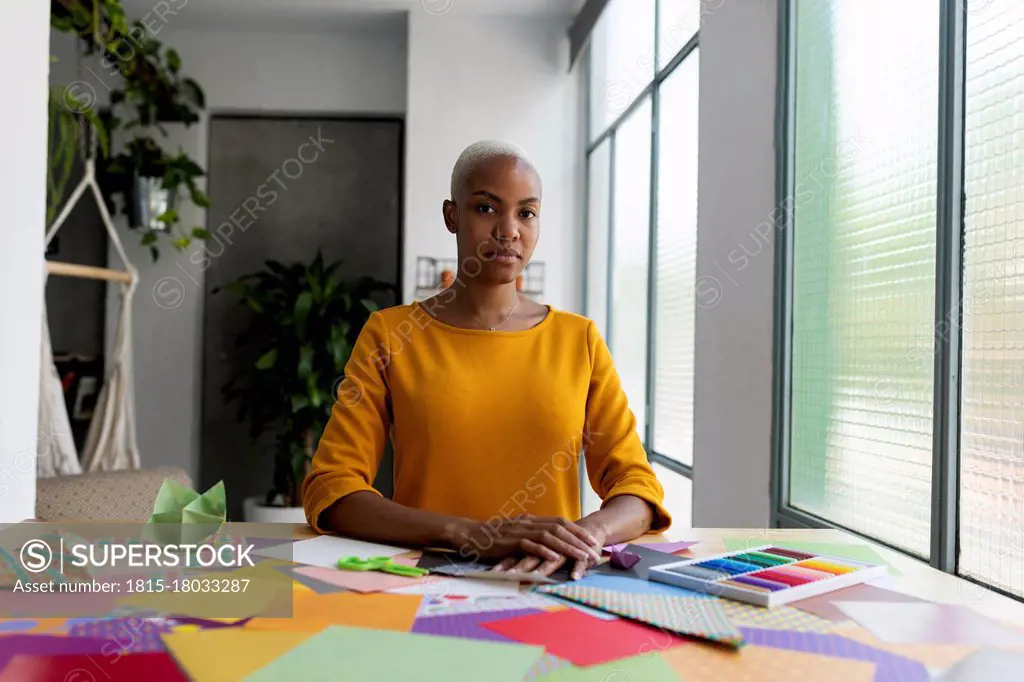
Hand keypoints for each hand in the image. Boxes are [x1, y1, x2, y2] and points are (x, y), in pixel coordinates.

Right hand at [455, 515, 601, 574]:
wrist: (469, 534)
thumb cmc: (493, 538)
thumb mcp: (516, 534)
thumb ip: (531, 536)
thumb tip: (548, 544)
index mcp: (531, 520)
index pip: (560, 522)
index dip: (578, 531)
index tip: (592, 542)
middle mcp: (528, 522)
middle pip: (560, 529)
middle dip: (579, 541)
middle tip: (594, 552)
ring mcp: (519, 531)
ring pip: (549, 537)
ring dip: (568, 547)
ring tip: (582, 557)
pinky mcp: (509, 541)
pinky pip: (530, 545)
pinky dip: (544, 551)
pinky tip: (555, 559)